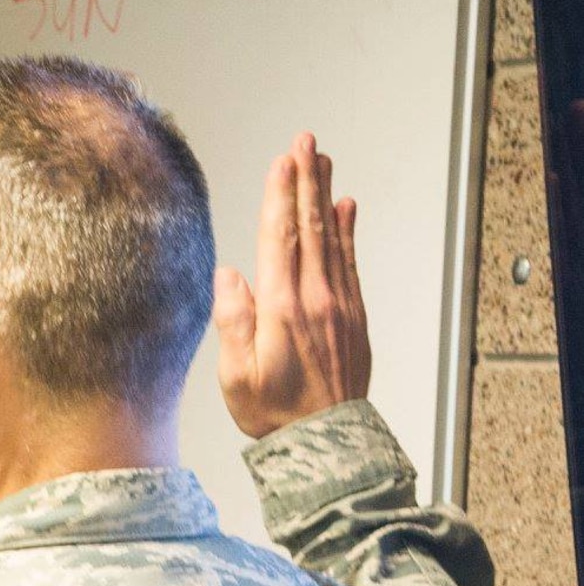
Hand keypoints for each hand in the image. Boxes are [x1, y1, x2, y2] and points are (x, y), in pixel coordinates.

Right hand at [214, 131, 370, 438]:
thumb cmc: (273, 415)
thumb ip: (234, 322)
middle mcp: (316, 300)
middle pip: (310, 227)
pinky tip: (345, 209)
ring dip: (326, 196)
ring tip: (323, 161)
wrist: (326, 444)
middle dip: (306, 181)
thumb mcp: (236, 376)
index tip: (282, 160)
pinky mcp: (354, 317)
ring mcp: (340, 306)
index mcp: (282, 311)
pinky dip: (347, 231)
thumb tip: (231, 275)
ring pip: (333, 238)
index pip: (280, 239)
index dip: (281, 195)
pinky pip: (350, 262)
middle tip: (306, 141)